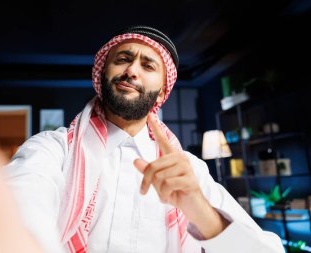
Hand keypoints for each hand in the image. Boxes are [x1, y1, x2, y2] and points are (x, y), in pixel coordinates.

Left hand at [133, 113, 228, 238]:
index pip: (163, 139)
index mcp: (173, 157)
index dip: (156, 127)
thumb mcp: (158, 182)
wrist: (192, 207)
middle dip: (146, 181)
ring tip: (166, 194)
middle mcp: (180, 158)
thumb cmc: (175, 192)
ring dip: (158, 190)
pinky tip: (173, 196)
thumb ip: (148, 171)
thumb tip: (135, 160)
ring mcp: (186, 168)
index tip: (150, 115)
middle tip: (143, 191)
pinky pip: (167, 185)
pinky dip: (165, 194)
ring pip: (159, 177)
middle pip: (153, 166)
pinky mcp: (190, 179)